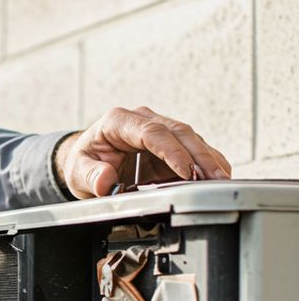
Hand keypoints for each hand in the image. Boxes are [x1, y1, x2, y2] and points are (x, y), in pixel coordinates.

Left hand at [55, 106, 231, 199]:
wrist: (88, 160)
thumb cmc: (83, 162)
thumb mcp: (77, 172)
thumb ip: (90, 175)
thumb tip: (105, 181)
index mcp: (118, 121)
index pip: (152, 132)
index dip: (172, 151)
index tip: (186, 171)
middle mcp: (142, 119)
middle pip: (179, 133)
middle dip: (199, 156)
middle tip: (215, 178)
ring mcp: (159, 129)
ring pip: (191, 139)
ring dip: (208, 160)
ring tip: (222, 181)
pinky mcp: (170, 143)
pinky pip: (192, 150)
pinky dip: (206, 163)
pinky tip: (219, 177)